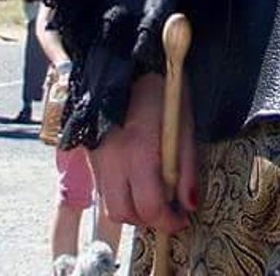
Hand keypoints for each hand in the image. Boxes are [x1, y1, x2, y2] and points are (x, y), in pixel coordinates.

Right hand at [89, 71, 198, 231]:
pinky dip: (120, 194)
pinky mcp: (89, 154)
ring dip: (132, 209)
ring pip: (110, 205)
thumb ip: (186, 165)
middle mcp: (111, 159)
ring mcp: (96, 157)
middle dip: (148, 219)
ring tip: (154, 194)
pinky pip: (102, 188)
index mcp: (138, 149)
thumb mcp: (184, 120)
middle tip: (168, 211)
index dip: (168, 220)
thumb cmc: (161, 87)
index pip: (149, 205)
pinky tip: (136, 179)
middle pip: (124, 213)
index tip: (182, 219)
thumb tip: (190, 203)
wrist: (126, 60)